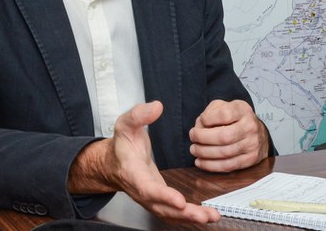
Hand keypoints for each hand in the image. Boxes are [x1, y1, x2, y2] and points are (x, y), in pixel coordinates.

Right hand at [69, 101, 220, 222]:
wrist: (114, 163)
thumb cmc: (122, 145)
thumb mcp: (125, 124)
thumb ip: (139, 115)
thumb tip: (156, 107)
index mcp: (132, 172)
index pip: (147, 188)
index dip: (163, 196)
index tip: (179, 200)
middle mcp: (142, 191)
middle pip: (162, 207)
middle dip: (183, 213)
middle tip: (204, 215)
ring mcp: (151, 199)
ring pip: (170, 214)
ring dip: (191, 217)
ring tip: (212, 216)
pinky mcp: (160, 202)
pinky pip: (174, 213)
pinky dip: (190, 217)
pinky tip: (207, 215)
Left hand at [189, 99, 269, 171]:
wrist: (257, 132)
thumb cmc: (234, 118)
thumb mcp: (222, 106)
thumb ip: (210, 112)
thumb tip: (200, 127)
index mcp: (242, 110)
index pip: (224, 114)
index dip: (208, 119)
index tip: (202, 121)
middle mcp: (250, 126)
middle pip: (224, 136)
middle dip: (203, 138)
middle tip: (193, 137)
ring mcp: (252, 144)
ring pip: (225, 153)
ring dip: (204, 153)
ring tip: (194, 149)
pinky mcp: (250, 159)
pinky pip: (228, 166)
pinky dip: (211, 165)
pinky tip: (201, 162)